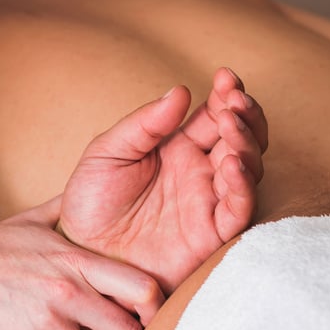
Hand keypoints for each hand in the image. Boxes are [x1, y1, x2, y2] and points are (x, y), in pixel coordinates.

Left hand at [59, 68, 267, 294]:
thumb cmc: (91, 201)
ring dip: (246, 144)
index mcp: (179, 147)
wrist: (81, 252)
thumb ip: (144, 123)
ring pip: (248, 169)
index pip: (215, 115)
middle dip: (246, 115)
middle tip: (236, 100)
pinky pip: (238, 210)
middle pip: (242, 138)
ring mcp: (207, 202)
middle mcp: (200, 172)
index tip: (226, 77)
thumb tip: (181, 91)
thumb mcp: (108, 152)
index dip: (227, 95)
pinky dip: (242, 187)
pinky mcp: (210, 235)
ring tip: (231, 125)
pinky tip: (231, 164)